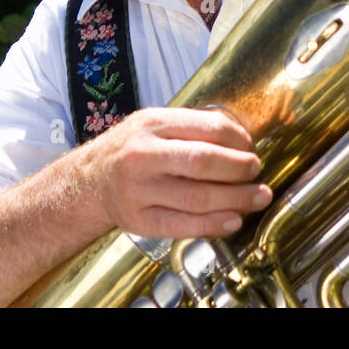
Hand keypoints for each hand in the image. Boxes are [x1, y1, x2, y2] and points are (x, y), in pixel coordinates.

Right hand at [84, 107, 270, 237]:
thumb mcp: (155, 123)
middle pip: (202, 162)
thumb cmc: (132, 148)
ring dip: (235, 199)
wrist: (91, 179)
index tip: (250, 147)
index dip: (238, 139)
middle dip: (239, 168)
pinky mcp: (139, 220)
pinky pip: (182, 225)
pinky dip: (213, 225)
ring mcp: (139, 190)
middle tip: (257, 171)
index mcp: (153, 124)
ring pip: (196, 198)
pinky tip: (233, 220)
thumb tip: (242, 139)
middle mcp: (143, 156)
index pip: (207, 128)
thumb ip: (193, 128)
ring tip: (258, 197)